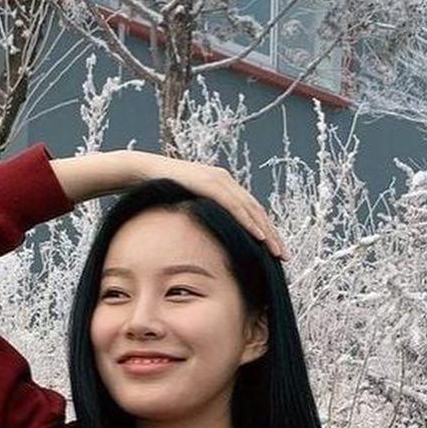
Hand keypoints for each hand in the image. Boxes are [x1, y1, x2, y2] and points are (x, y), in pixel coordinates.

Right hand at [129, 150, 288, 258]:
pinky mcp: (210, 183)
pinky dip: (248, 222)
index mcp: (224, 186)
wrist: (143, 172)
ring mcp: (219, 180)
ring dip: (265, 232)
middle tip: (283, 255)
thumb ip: (202, 215)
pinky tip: (258, 236)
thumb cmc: (163, 191)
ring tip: (275, 250)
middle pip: (257, 211)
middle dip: (272, 235)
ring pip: (250, 210)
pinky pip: (234, 206)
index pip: (251, 211)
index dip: (265, 231)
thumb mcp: (187, 205)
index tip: (275, 251)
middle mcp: (226, 181)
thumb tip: (208, 237)